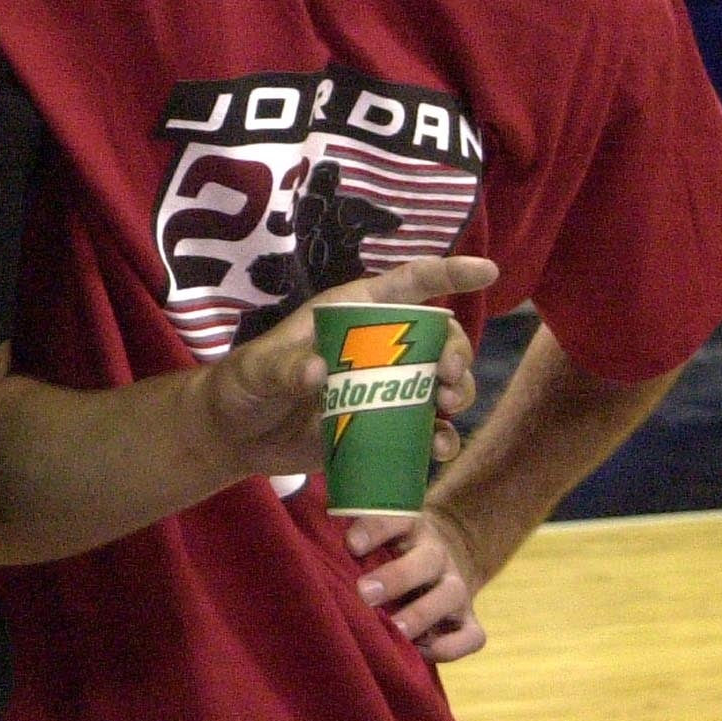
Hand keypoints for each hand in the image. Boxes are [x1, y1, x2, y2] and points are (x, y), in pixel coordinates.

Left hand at [197, 255, 498, 481]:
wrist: (235, 436)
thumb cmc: (243, 385)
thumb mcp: (257, 371)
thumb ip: (283, 368)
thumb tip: (318, 371)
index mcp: (351, 313)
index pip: (408, 284)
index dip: (448, 272)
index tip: (486, 270)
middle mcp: (375, 346)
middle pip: (436, 339)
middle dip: (455, 353)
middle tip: (446, 378)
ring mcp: (382, 388)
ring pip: (439, 384)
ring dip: (456, 394)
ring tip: (447, 410)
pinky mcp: (381, 427)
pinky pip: (424, 431)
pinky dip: (439, 439)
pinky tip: (438, 450)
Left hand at [346, 508, 486, 662]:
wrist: (437, 564)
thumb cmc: (387, 554)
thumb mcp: (374, 538)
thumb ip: (350, 540)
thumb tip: (309, 547)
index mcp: (410, 527)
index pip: (396, 520)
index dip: (375, 530)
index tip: (350, 545)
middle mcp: (437, 555)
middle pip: (426, 560)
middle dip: (396, 577)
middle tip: (364, 593)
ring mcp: (457, 589)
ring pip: (450, 595)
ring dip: (421, 614)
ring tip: (394, 630)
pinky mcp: (469, 622)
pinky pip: (471, 637)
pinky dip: (449, 647)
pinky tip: (419, 651)